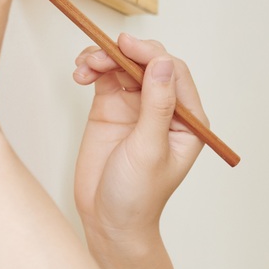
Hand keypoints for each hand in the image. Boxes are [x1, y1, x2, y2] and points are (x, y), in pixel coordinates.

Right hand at [71, 35, 210, 250]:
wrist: (108, 222)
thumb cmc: (138, 196)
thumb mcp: (149, 150)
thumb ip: (157, 106)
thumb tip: (162, 63)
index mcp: (187, 120)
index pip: (174, 73)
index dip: (151, 54)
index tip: (126, 46)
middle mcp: (164, 108)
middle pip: (148, 63)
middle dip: (124, 52)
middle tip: (100, 54)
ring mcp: (136, 106)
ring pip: (124, 65)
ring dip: (104, 57)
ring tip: (85, 66)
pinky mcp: (111, 108)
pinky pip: (105, 76)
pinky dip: (92, 68)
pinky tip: (80, 72)